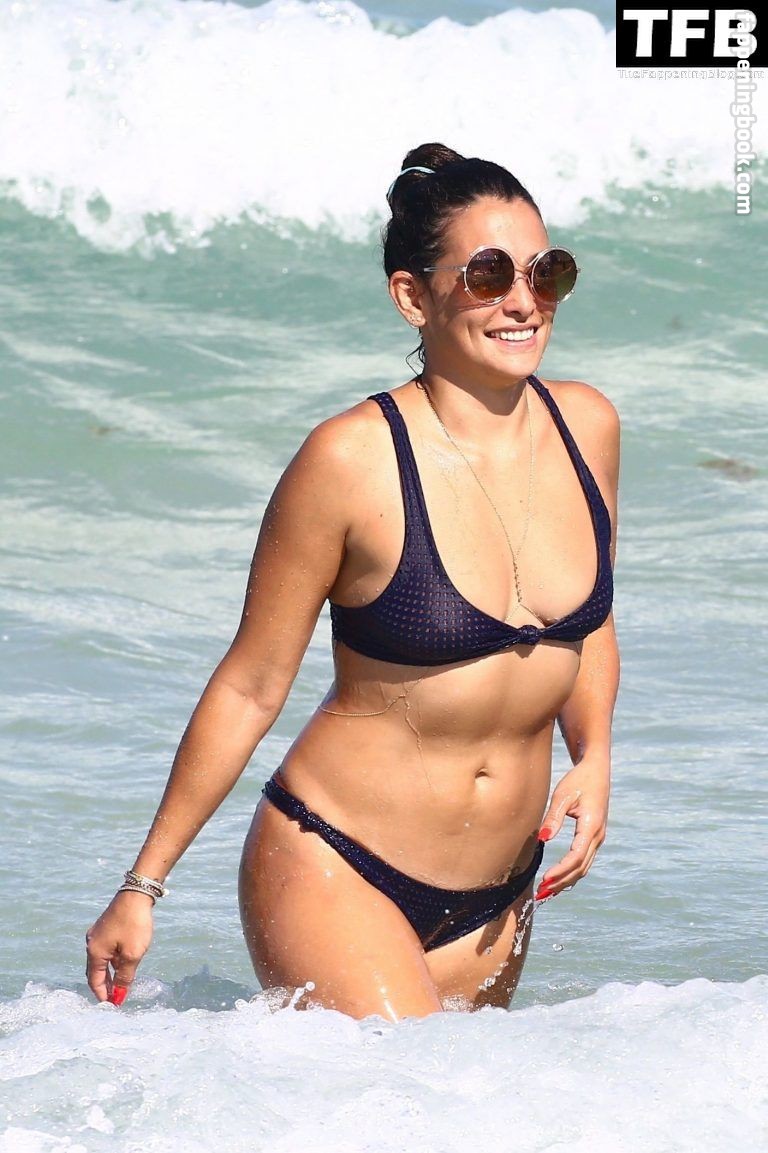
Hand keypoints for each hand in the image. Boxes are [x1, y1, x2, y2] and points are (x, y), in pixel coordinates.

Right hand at [85, 890, 153, 1004]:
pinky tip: (123, 964)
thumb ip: (124, 977)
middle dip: (105, 985)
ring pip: (102, 960)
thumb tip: (119, 995)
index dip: (103, 995)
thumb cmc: (134, 925)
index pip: (94, 980)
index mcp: (94, 952)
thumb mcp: (132, 954)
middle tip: (115, 998)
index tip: (112, 1006)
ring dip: (109, 973)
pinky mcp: (106, 926)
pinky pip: (106, 949)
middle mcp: (92, 943)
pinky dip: (113, 960)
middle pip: (95, 971)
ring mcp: (98, 933)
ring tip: (120, 984)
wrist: (137, 894)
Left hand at [535, 759, 609, 900]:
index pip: (575, 857)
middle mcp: (598, 835)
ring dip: (566, 881)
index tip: (544, 880)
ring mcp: (598, 837)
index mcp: (591, 826)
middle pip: (580, 868)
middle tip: (541, 893)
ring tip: (546, 891)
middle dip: (561, 882)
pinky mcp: (594, 836)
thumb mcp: (563, 795)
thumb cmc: (578, 780)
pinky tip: (558, 878)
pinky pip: (584, 861)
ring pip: (583, 867)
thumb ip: (553, 817)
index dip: (560, 871)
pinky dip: (571, 873)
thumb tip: (542, 839)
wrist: (596, 769)